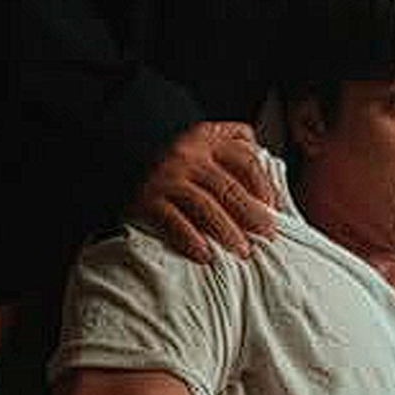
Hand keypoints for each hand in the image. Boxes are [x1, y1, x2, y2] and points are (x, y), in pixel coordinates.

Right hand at [129, 121, 277, 262]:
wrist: (120, 153)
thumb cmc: (174, 154)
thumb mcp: (203, 138)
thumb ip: (233, 147)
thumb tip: (266, 182)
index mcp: (207, 139)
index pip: (244, 160)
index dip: (263, 186)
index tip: (275, 209)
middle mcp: (188, 156)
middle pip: (228, 187)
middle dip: (252, 214)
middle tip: (269, 235)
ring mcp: (167, 177)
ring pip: (204, 206)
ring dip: (226, 231)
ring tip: (243, 250)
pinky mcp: (147, 198)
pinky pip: (173, 221)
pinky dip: (190, 239)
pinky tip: (206, 255)